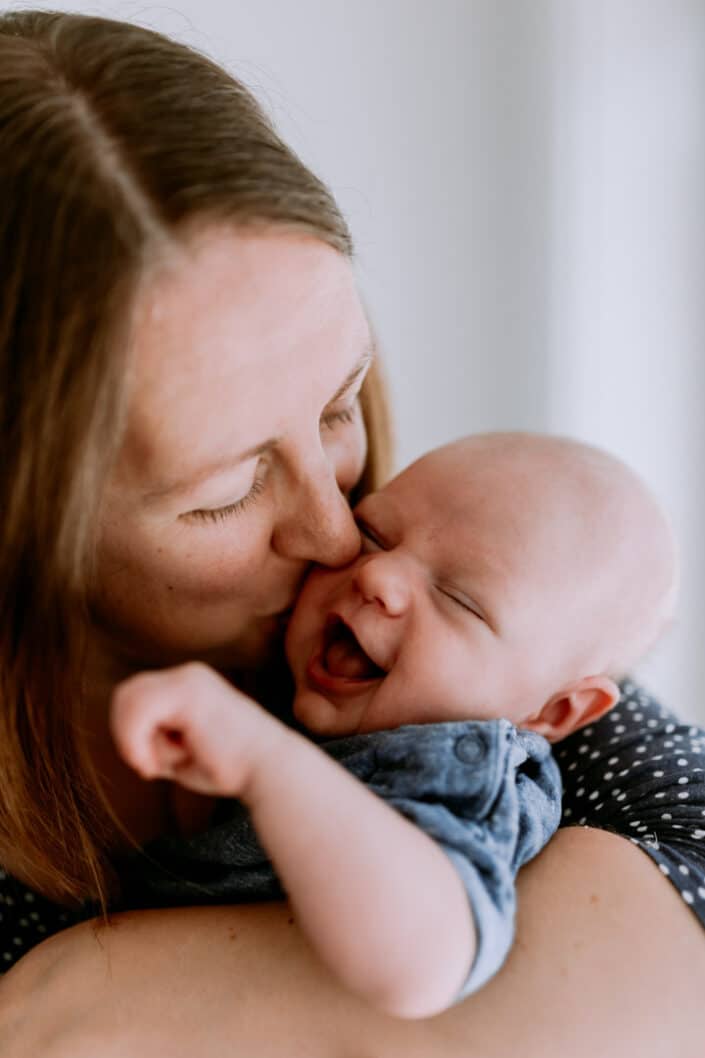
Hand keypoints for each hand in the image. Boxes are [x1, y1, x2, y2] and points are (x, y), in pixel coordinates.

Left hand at [110, 661, 285, 797]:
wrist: (268, 770)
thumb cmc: (229, 768)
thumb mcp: (180, 749)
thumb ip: (154, 738)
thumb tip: (125, 738)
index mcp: (188, 684)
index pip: (135, 697)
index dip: (130, 734)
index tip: (149, 768)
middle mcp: (187, 674)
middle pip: (126, 693)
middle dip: (127, 735)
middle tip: (149, 769)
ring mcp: (188, 679)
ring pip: (128, 701)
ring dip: (134, 741)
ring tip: (159, 766)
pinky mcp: (188, 692)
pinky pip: (138, 711)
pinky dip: (136, 742)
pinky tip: (156, 765)